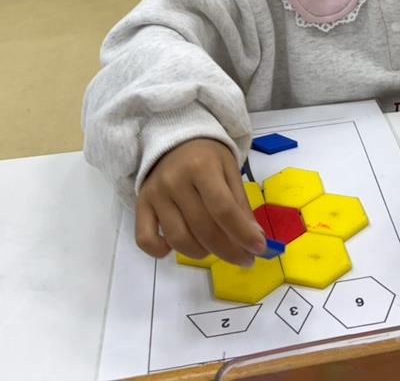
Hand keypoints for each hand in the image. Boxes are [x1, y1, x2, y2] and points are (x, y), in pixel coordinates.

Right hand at [136, 138, 265, 266]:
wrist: (174, 140)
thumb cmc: (207, 157)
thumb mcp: (230, 171)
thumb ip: (241, 204)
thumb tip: (254, 239)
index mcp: (202, 167)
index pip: (224, 210)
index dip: (243, 234)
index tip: (258, 249)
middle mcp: (175, 181)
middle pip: (204, 229)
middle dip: (229, 251)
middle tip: (245, 259)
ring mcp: (155, 195)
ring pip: (179, 240)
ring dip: (202, 253)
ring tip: (215, 248)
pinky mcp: (140, 205)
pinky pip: (145, 239)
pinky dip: (161, 252)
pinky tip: (178, 247)